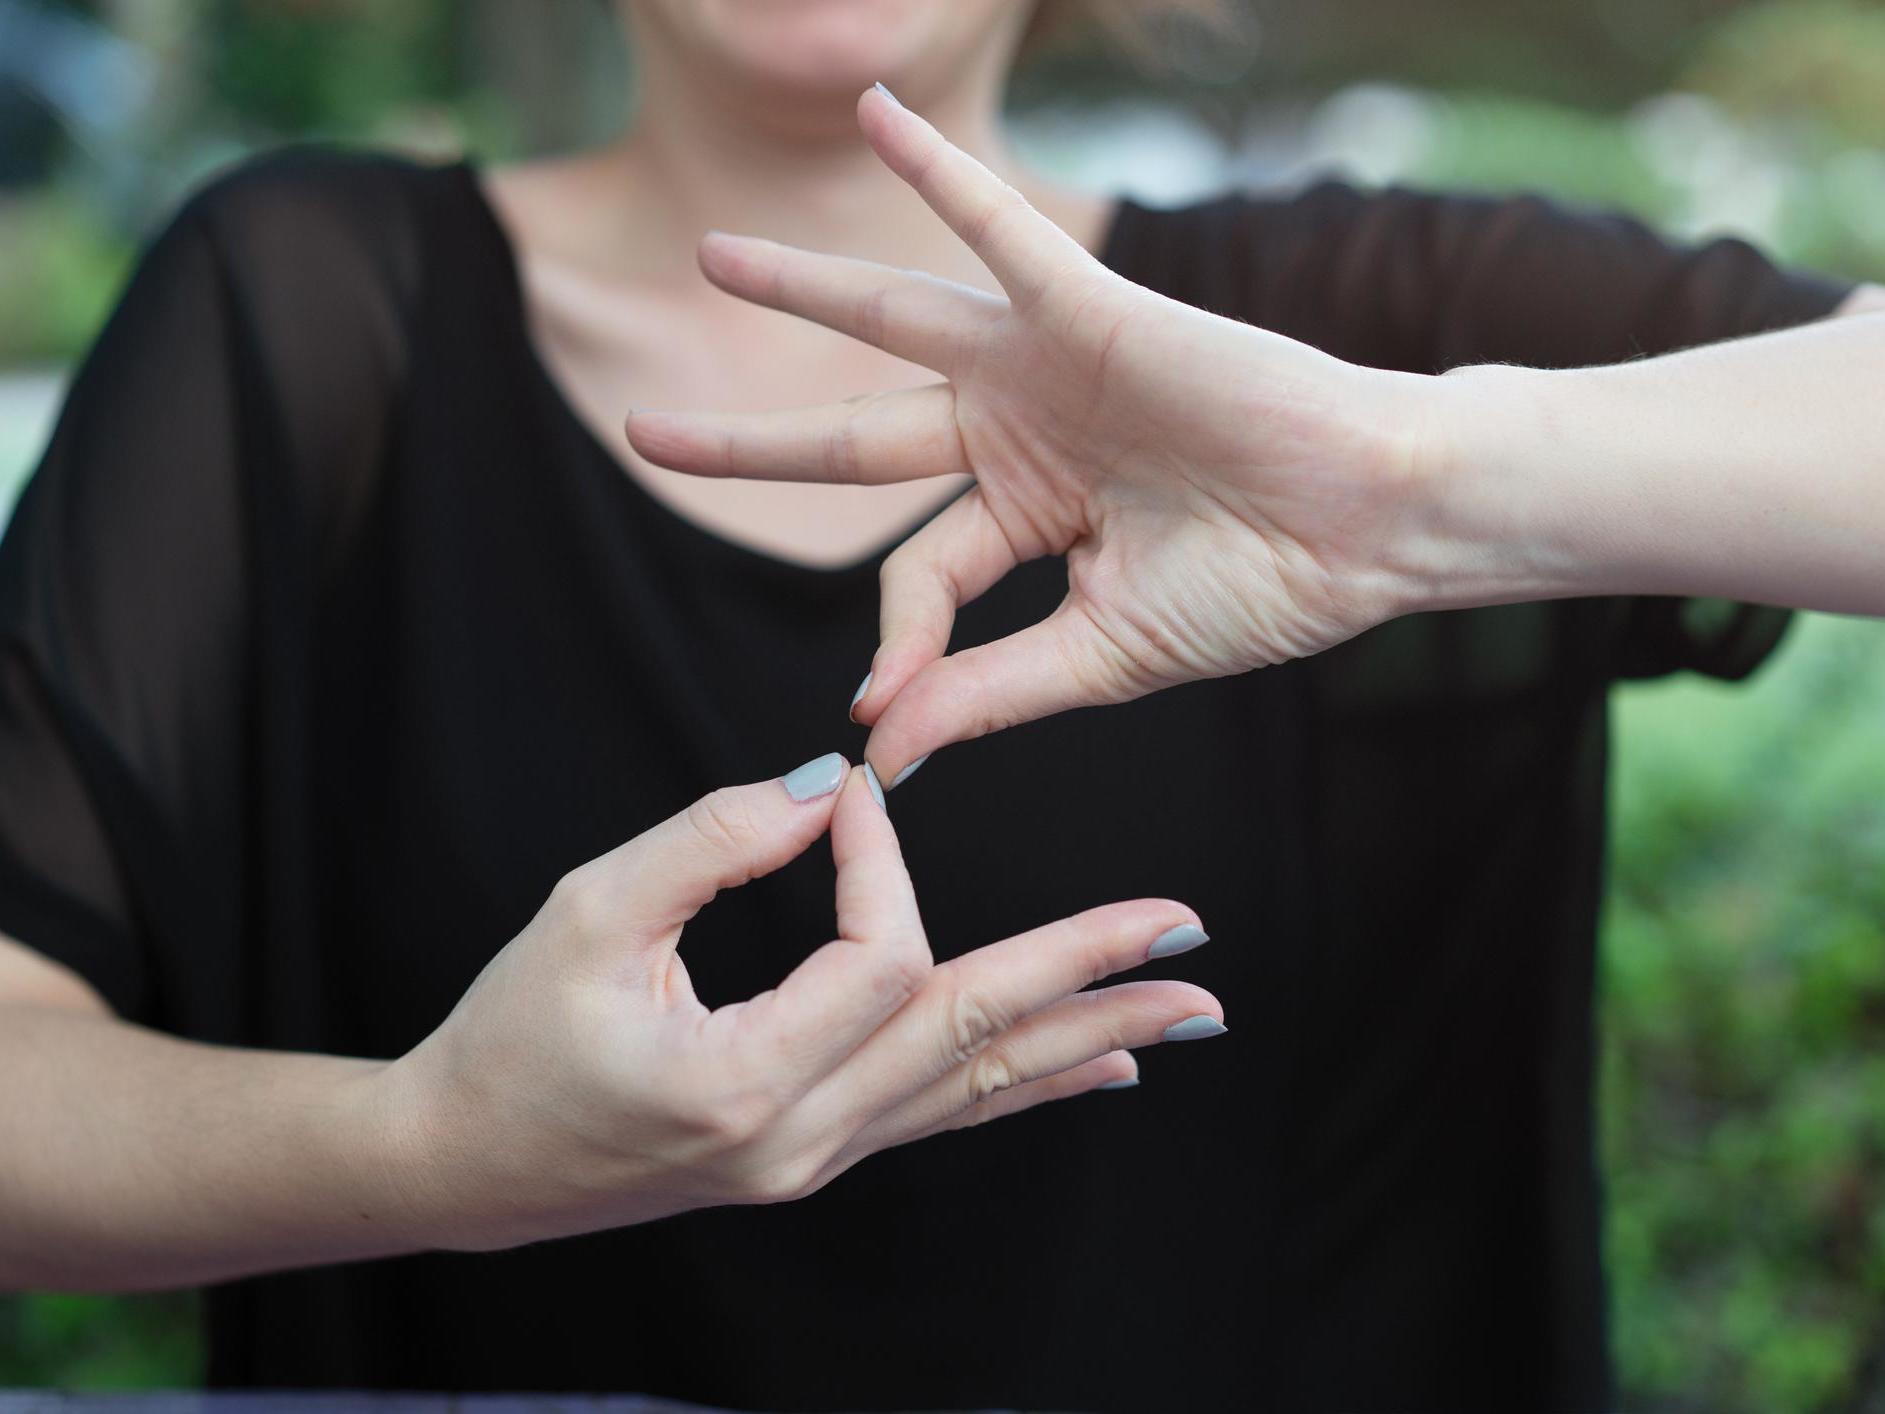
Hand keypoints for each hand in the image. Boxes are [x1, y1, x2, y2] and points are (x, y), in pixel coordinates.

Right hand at [380, 757, 1221, 1250]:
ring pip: (977, 1086)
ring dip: (1086, 1036)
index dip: (881, 861)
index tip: (853, 792)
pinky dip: (1024, 1085)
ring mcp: (817, 1161)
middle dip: (1084, 971)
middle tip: (1187, 932)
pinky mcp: (814, 1156)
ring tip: (1184, 1010)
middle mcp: (801, 1140)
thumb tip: (827, 782)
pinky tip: (1097, 1070)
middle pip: (971, 1033)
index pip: (877, 955)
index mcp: (744, 1082)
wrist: (466, 1163)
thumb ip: (712, 837)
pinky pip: (944, 1116)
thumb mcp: (589, 914)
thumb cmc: (511, 1034)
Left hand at [625, 86, 1442, 783]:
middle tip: (644, 434)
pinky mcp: (1091, 310)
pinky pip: (1000, 230)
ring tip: (713, 256)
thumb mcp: (1101, 654)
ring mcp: (1048, 367)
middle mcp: (1020, 434)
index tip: (883, 710)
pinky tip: (876, 111)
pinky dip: (942, 174)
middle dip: (752, 446)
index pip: (917, 576)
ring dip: (803, 288)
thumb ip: (987, 691)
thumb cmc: (1263, 588)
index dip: (895, 643)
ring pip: (895, 321)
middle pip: (853, 442)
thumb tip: (879, 751)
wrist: (1374, 529)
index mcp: (1027, 518)